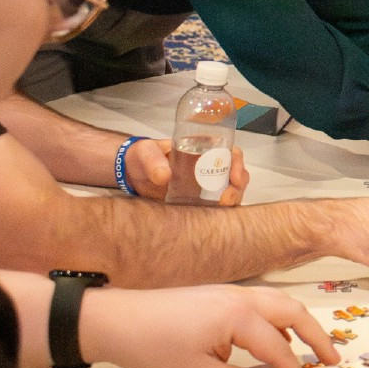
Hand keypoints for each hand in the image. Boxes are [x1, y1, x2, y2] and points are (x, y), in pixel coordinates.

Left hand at [81, 284, 338, 367]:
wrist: (115, 320)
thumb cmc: (155, 349)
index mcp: (240, 316)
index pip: (279, 348)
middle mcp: (243, 297)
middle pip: (292, 312)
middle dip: (316, 336)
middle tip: (333, 361)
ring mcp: (231, 292)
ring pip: (278, 303)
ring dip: (299, 324)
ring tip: (311, 349)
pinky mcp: (219, 295)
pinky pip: (261, 304)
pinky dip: (278, 320)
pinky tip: (273, 341)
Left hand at [125, 138, 248, 204]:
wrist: (130, 175)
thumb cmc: (142, 157)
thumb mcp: (145, 152)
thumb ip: (153, 162)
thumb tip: (165, 177)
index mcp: (203, 149)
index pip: (230, 152)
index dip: (238, 163)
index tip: (235, 178)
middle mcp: (209, 166)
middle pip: (235, 174)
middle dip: (238, 187)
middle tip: (227, 200)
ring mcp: (205, 184)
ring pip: (230, 190)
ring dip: (233, 199)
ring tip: (222, 209)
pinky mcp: (198, 200)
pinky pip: (216, 205)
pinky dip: (221, 212)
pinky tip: (215, 218)